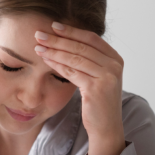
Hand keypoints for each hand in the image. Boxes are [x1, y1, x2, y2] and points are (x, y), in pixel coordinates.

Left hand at [34, 22, 125, 154]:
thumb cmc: (99, 103)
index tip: (54, 25)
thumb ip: (90, 60)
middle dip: (58, 39)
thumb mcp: (98, 77)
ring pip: (75, 58)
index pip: (91, 38)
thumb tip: (67, 41)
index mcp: (116, 59)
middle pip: (82, 46)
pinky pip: (71, 72)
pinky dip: (56, 64)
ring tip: (38, 46)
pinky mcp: (96, 88)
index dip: (72, 31)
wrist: (106, 128)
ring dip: (54, 50)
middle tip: (40, 33)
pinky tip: (45, 60)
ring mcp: (107, 76)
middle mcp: (114, 66)